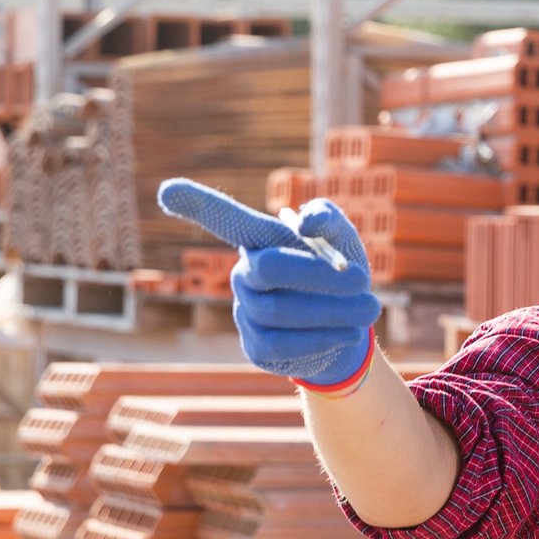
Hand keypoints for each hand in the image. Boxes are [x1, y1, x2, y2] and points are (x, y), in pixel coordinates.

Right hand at [157, 178, 381, 389]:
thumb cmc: (342, 275)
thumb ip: (330, 220)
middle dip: (319, 275)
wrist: (352, 329)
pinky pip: (286, 345)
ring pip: (282, 311)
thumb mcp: (345, 243)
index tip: (168, 189)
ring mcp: (247, 313)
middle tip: (363, 280)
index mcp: (263, 240)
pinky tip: (348, 333)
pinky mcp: (258, 349)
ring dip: (335, 310)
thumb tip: (305, 223)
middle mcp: (246, 273)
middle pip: (269, 267)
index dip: (198, 204)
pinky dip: (325, 339)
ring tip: (370, 309)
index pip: (225, 219)